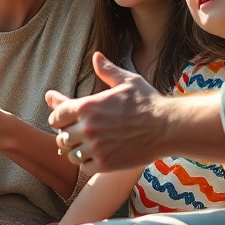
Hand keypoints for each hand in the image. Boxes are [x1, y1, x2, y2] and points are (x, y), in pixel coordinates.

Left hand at [47, 52, 167, 171]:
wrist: (167, 127)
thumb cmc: (148, 102)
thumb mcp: (128, 81)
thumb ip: (108, 70)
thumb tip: (96, 56)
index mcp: (88, 106)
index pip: (57, 116)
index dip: (57, 117)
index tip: (61, 119)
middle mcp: (88, 128)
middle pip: (61, 137)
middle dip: (67, 134)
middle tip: (75, 133)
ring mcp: (96, 147)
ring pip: (71, 154)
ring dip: (76, 150)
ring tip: (84, 146)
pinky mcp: (106, 164)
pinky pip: (84, 167)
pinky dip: (87, 163)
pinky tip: (96, 156)